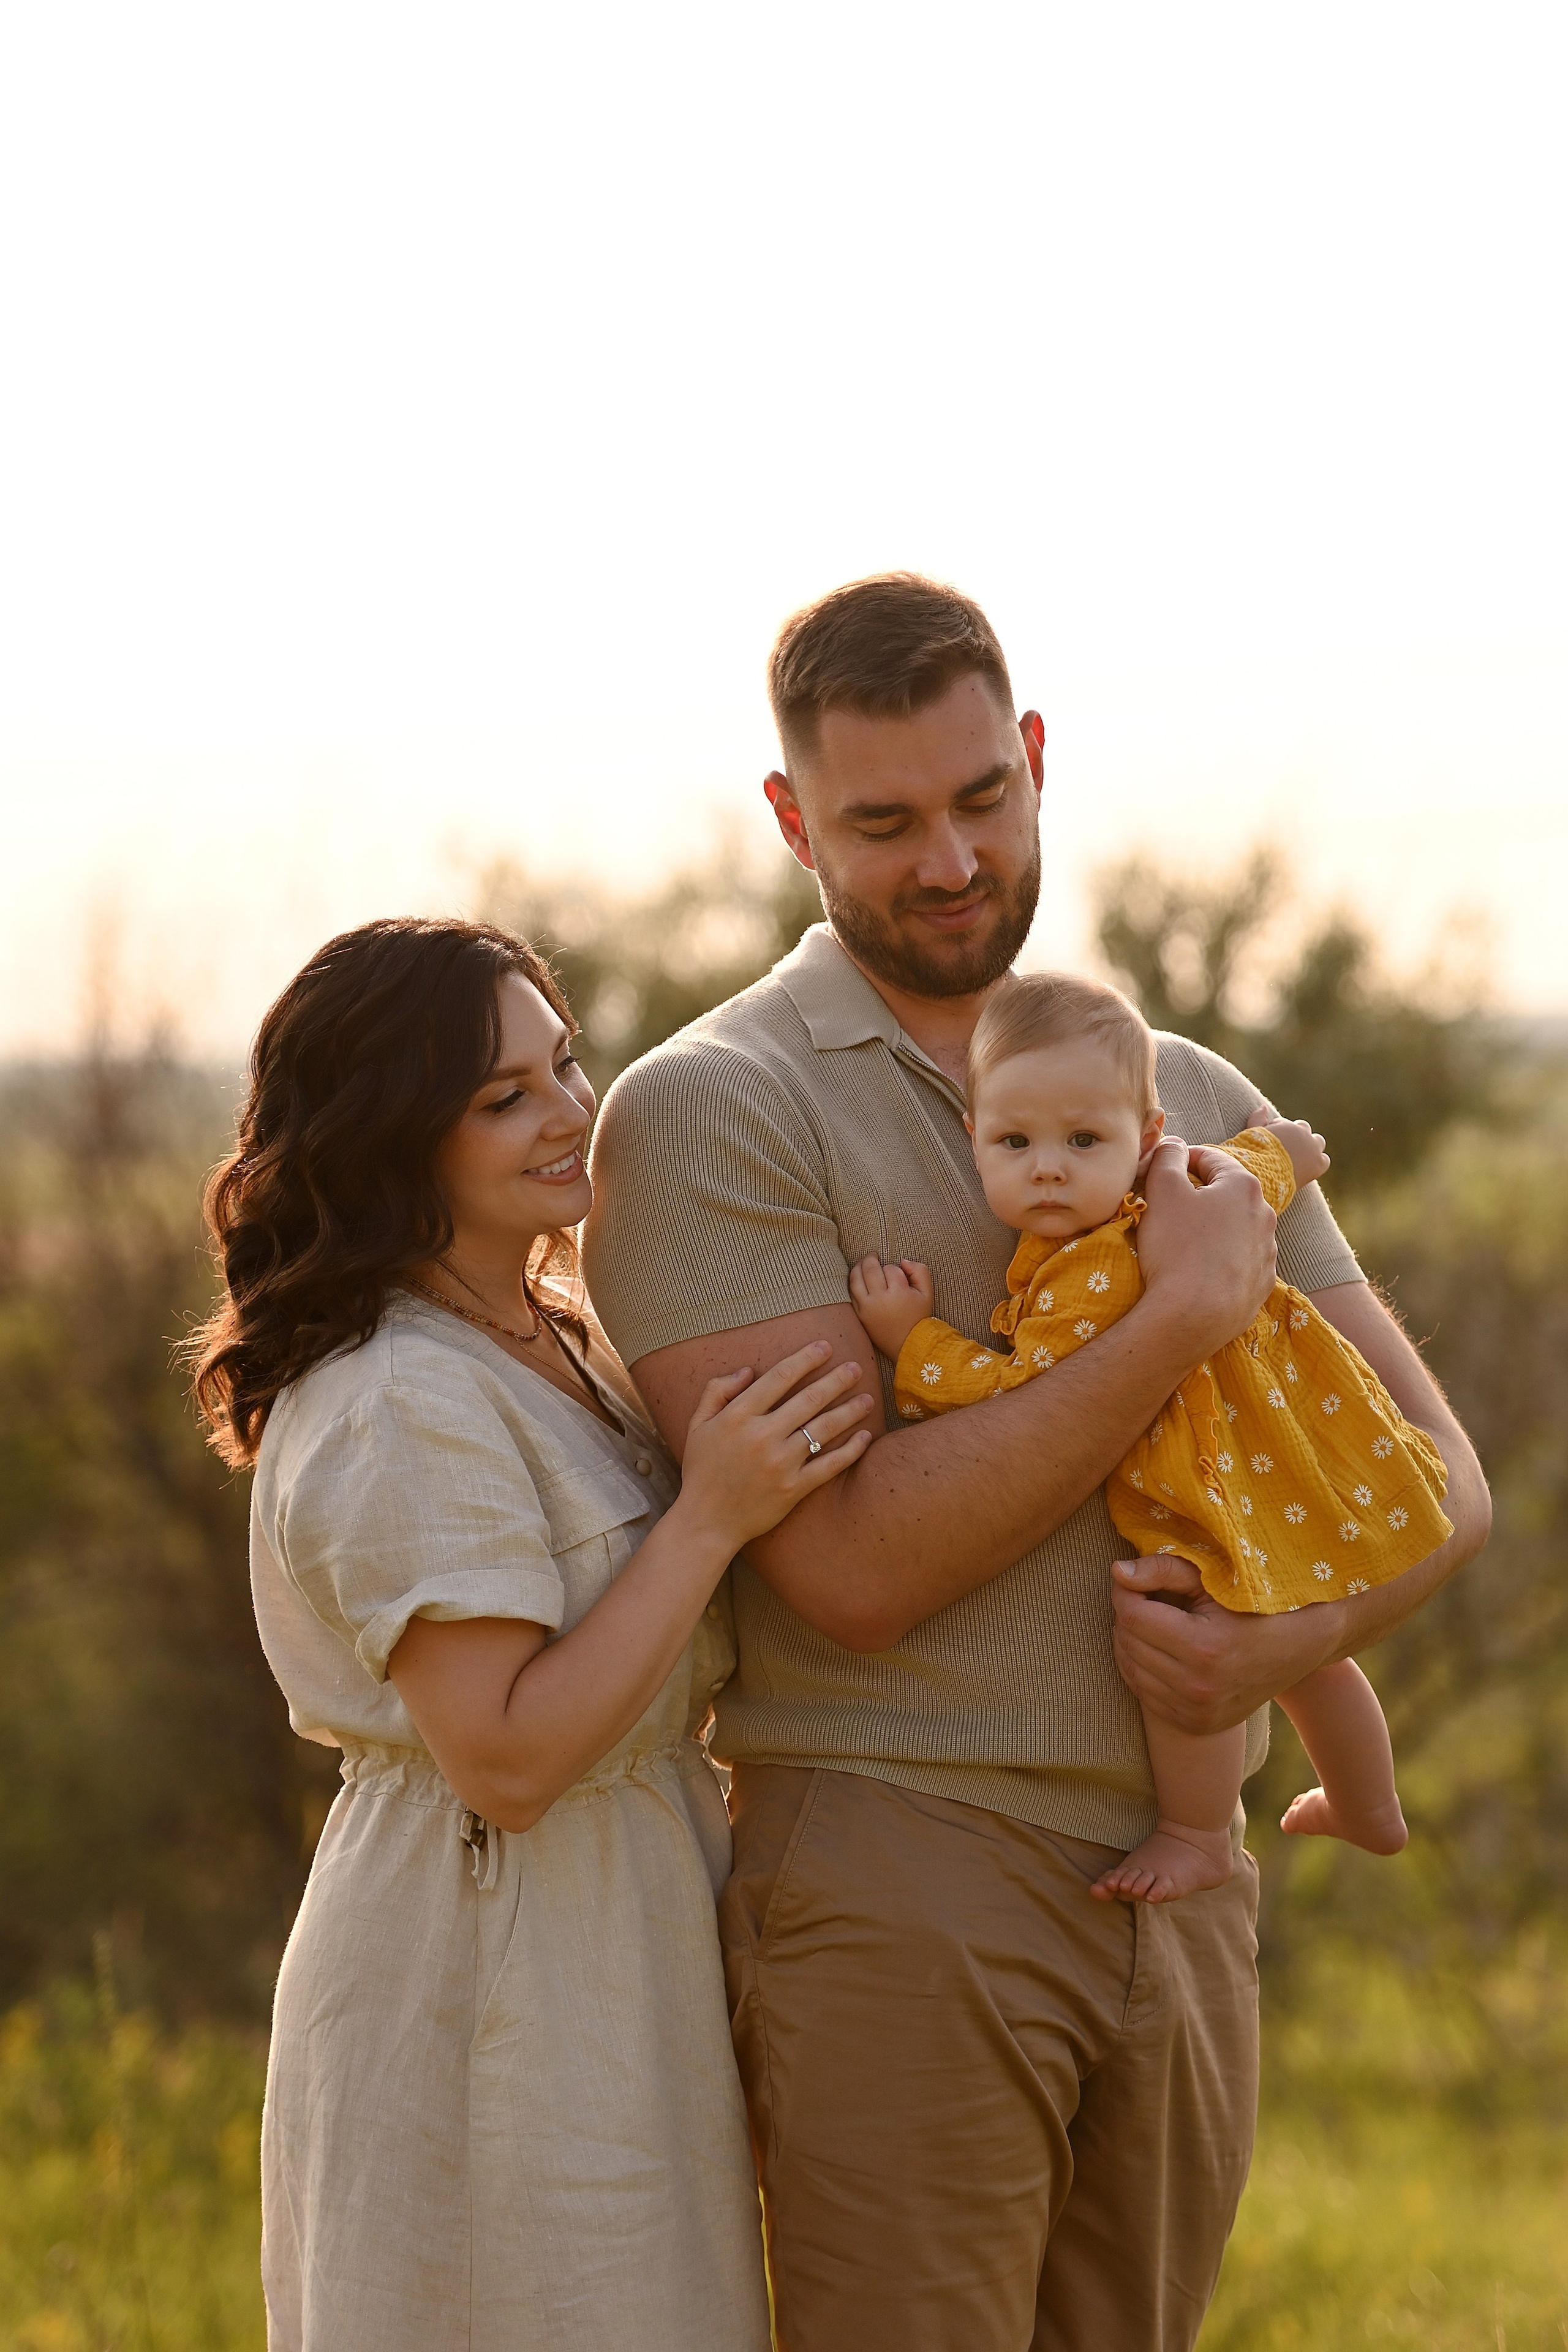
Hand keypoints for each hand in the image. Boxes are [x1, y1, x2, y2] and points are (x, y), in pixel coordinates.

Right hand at [676, 1340, 873, 1549]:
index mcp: (737, 1417)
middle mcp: (761, 1436)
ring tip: (868, 1399)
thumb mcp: (697, 1425)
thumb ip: (717, 1390)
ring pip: (823, 1429)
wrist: (706, 1521)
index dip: (805, 1359)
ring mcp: (780, 1464)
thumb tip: (748, 1370)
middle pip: (808, 1399)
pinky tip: (865, 1437)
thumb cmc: (701, 1470)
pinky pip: (829, 1465)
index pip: (779, 1378)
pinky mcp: (793, 1489)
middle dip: (836, 1380)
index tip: (825, 1347)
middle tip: (856, 1367)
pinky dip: (850, 1451)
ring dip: (850, 1411)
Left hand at [848, 1256, 934, 1360]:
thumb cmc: (918, 1317)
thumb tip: (903, 1261)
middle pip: (869, 1269)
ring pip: (855, 1278)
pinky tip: (859, 1278)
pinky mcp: (859, 1315)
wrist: (908, 1345)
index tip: (899, 1276)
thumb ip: (919, 1271)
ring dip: (858, 1267)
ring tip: (864, 1263)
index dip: (895, 1269)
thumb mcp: (927, 1293)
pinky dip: (854, 1282)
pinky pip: (851, 1293)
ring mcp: (866, 1308)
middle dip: (871, 1259)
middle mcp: (879, 1299)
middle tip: (873, 1256)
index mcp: (898, 1293)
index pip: (890, 1269)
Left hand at [1109, 1554, 1341, 1732]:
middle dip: (1128, 1614)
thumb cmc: (1253, 1602)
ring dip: (1131, 1640)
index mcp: (1204, 1647)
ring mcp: (1197, 1712)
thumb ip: (1162, 1570)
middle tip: (1146, 1597)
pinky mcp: (1196, 1724)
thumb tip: (1116, 1571)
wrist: (1301, 1646)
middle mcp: (1198, 1687)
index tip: (1134, 1579)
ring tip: (1154, 1621)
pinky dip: (1142, 1668)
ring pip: (1130, 1669)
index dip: (1125, 1591)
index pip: (1132, 1615)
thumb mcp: (1212, 1579)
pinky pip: (1144, 1694)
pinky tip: (1159, 1648)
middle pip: (1127, 1642)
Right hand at [1135, 1136, 1277, 1358]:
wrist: (1193, 1316)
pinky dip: (1221, 1257)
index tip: (1159, 1171)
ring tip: (1181, 1242)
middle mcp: (1265, 1215)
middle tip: (1166, 1207)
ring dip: (1211, 1227)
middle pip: (1226, 1193)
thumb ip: (1167, 1157)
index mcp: (1243, 1186)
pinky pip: (1239, 1259)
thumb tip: (1174, 1144)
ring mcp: (1267, 1252)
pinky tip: (1198, 1270)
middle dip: (1197, 1194)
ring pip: (1234, 1227)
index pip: (1210, 1158)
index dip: (1180, 1159)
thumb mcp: (1163, 1190)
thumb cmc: (1177, 1247)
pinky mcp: (1262, 1283)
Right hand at [1248, 1105, 1329, 1188]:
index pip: (1284, 1123)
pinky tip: (1306, 1168)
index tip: (1270, 1143)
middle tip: (1286, 1149)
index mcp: (1287, 1126)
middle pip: (1303, 1128)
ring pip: (1318, 1141)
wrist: (1266, 1177)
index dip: (1277, 1132)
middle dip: (1296, 1135)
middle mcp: (1302, 1133)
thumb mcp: (1252, 1134)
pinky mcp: (1319, 1164)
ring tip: (1298, 1158)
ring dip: (1311, 1146)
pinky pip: (1324, 1160)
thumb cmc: (1255, 1156)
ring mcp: (1313, 1148)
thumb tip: (1263, 1106)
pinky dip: (1318, 1162)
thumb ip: (1257, 1118)